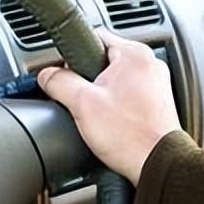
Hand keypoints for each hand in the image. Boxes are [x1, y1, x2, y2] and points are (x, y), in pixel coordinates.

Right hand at [38, 30, 180, 185]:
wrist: (157, 166)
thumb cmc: (130, 137)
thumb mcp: (82, 105)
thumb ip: (59, 82)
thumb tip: (46, 75)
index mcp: (134, 54)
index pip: (92, 37)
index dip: (71, 57)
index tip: (65, 75)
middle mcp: (150, 64)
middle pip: (103, 60)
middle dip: (86, 80)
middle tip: (82, 102)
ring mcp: (156, 84)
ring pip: (114, 80)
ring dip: (101, 95)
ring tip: (99, 116)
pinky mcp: (156, 103)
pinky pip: (127, 96)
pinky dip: (116, 106)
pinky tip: (111, 123)